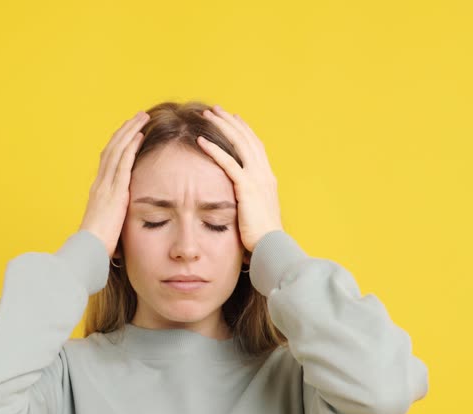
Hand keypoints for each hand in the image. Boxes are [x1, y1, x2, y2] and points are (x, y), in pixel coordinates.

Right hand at [79, 110, 148, 256]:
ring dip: (129, 131)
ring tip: (141, 118)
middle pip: (112, 148)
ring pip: (117, 150)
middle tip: (138, 116)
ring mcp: (106, 185)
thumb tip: (122, 221)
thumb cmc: (98, 244)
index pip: (109, 160)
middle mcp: (100, 183)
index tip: (130, 132)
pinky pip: (123, 163)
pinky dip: (130, 147)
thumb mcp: (108, 226)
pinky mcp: (114, 191)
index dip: (119, 143)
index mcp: (99, 190)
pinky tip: (139, 136)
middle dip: (125, 130)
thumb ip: (116, 217)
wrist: (88, 250)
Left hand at [195, 105, 282, 252]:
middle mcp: (264, 174)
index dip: (244, 130)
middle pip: (247, 139)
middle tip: (216, 109)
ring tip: (207, 115)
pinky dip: (215, 149)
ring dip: (222, 127)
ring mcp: (257, 179)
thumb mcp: (256, 212)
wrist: (271, 246)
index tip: (234, 118)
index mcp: (267, 178)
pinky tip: (201, 140)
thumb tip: (239, 199)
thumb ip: (248, 200)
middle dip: (231, 122)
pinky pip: (228, 163)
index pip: (256, 146)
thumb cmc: (262, 236)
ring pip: (239, 144)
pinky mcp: (246, 188)